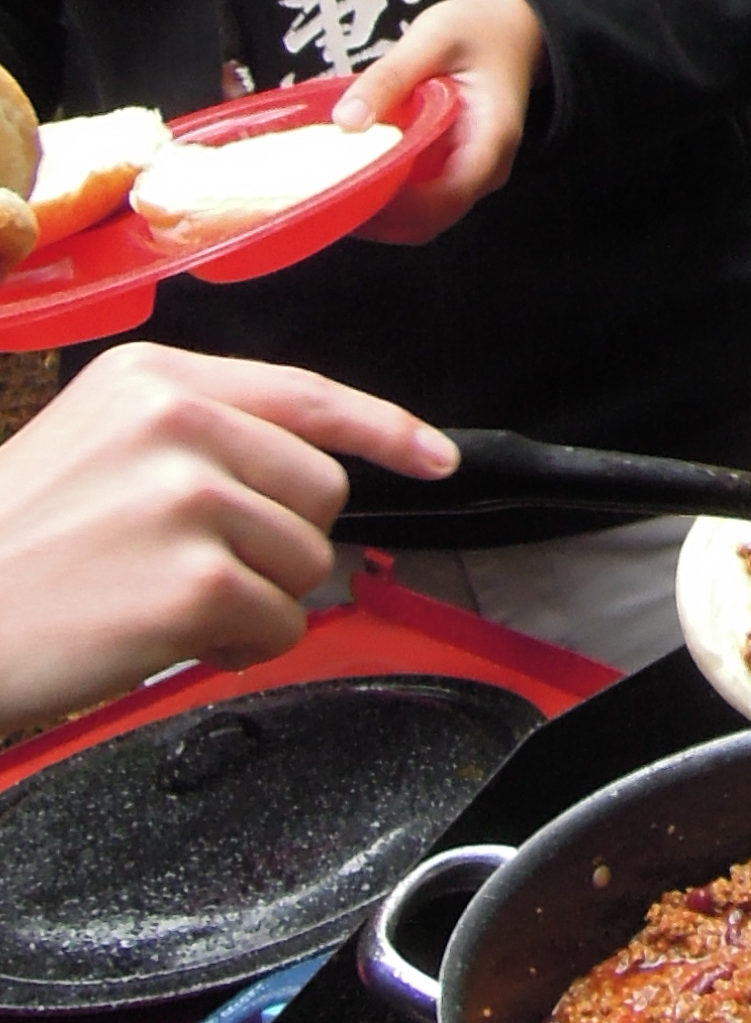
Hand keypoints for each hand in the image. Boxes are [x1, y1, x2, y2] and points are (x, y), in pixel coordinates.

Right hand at [0, 346, 456, 727]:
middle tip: (193, 565)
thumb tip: (305, 474)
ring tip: (159, 599)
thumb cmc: (13, 546)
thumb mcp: (95, 441)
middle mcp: (179, 420)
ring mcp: (190, 498)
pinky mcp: (196, 581)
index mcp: (156, 376)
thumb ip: (196, 436)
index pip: (305, 394)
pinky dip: (239, 646)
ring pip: (308, 561)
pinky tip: (163, 636)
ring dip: (255, 600)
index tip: (436, 456)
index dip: (384, 428)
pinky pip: (281, 624)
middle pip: (321, 489)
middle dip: (280, 540)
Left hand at [336, 0, 545, 243]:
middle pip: (426, 221)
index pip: (442, 200)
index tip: (344, 190)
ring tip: (328, 184)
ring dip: (373, 210)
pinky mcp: (449, 170)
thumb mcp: (433, 38)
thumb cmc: (479, 31)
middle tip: (322, 192)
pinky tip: (350, 173)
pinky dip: (381, 195)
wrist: (514, 30)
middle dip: (374, 217)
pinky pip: (415, 199)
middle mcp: (483, 170)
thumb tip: (346, 121)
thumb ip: (390, 76)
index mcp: (490, 141)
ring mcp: (467, 175)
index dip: (391, 207)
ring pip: (418, 218)